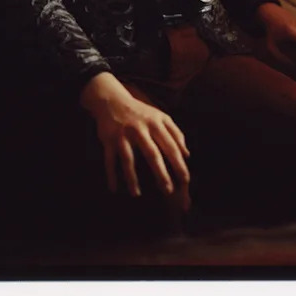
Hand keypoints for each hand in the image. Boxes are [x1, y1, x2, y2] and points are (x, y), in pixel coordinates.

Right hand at [79, 72, 190, 206]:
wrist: (113, 101)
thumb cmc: (141, 113)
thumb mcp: (161, 117)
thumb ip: (176, 133)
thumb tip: (186, 154)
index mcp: (156, 123)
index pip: (171, 146)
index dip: (179, 163)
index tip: (185, 179)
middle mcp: (140, 129)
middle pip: (152, 154)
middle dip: (160, 173)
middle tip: (167, 190)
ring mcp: (123, 135)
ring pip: (128, 160)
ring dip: (132, 178)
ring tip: (137, 194)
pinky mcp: (108, 140)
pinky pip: (109, 160)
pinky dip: (111, 175)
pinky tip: (114, 188)